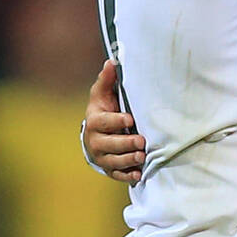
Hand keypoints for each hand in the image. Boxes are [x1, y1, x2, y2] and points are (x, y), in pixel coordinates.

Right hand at [84, 59, 146, 182]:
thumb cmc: (103, 111)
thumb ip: (107, 80)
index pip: (104, 122)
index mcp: (94, 122)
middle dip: (125, 144)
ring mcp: (102, 157)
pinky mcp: (109, 169)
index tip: (129, 119)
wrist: (95, 135)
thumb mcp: (102, 95)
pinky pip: (117, 175)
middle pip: (109, 145)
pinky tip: (138, 174)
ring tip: (142, 156)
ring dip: (128, 160)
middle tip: (141, 142)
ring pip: (114, 161)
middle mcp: (96, 141)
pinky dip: (127, 175)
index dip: (116, 121)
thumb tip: (112, 60)